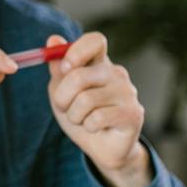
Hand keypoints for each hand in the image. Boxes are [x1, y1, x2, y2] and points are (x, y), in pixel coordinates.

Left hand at [46, 32, 151, 186]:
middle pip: (79, 75)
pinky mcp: (133, 114)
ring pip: (85, 99)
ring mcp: (128, 93)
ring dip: (74, 115)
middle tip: (64, 107)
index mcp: (100, 63)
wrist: (100, 148)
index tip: (64, 68)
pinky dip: (88, 126)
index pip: (95, 41)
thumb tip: (53, 39)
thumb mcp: (62, 91)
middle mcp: (117, 74)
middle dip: (62, 96)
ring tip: (82, 119)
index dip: (76, 51)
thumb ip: (58, 68)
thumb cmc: (80, 115)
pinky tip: (95, 128)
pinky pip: (97, 118)